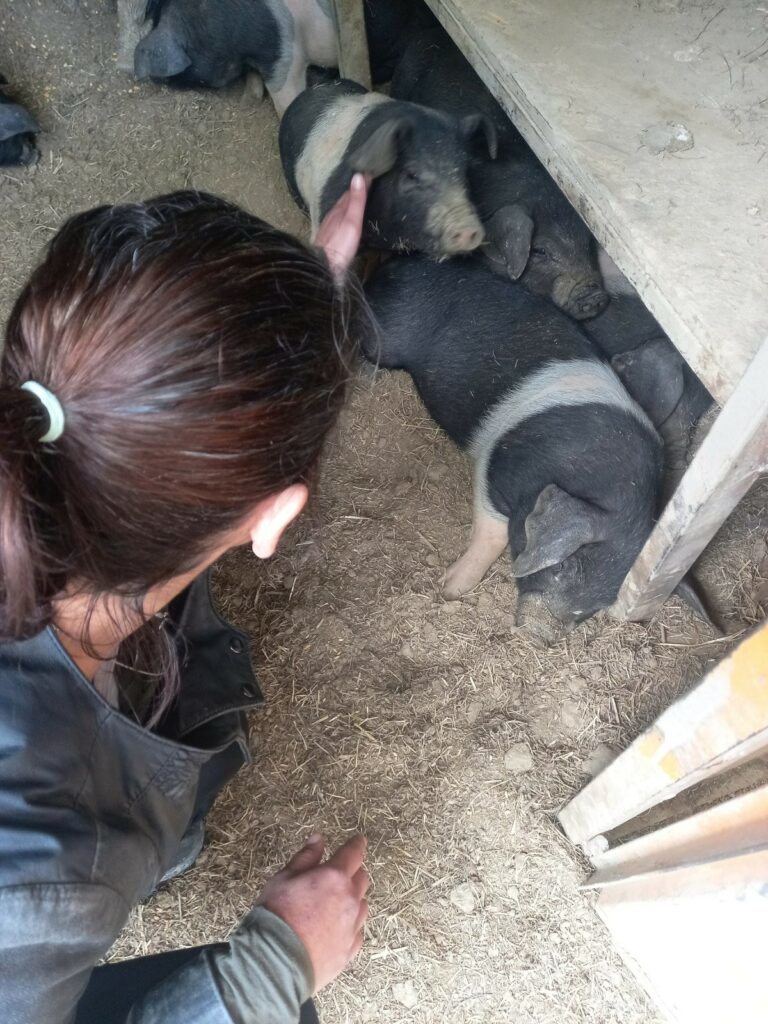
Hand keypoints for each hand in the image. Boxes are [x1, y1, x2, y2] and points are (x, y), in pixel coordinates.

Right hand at [261, 833, 368, 991]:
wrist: (275, 961)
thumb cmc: (277, 914)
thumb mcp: (284, 877)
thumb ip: (306, 857)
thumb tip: (318, 839)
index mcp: (334, 877)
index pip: (354, 853)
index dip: (357, 844)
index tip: (359, 840)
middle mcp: (350, 899)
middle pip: (362, 878)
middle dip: (353, 873)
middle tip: (338, 875)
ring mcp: (352, 926)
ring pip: (362, 905)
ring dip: (352, 899)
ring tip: (334, 904)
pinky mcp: (350, 950)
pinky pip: (357, 931)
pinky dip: (350, 925)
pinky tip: (335, 928)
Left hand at [313, 173, 368, 276]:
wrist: (323, 267)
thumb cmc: (340, 246)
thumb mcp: (351, 221)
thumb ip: (356, 201)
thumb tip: (358, 176)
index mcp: (338, 210)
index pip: (350, 192)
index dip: (359, 183)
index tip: (369, 174)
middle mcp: (331, 216)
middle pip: (343, 201)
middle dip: (354, 192)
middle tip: (365, 184)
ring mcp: (328, 228)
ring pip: (339, 211)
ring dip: (348, 204)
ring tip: (357, 200)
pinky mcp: (328, 239)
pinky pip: (337, 222)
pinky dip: (344, 216)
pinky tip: (346, 220)